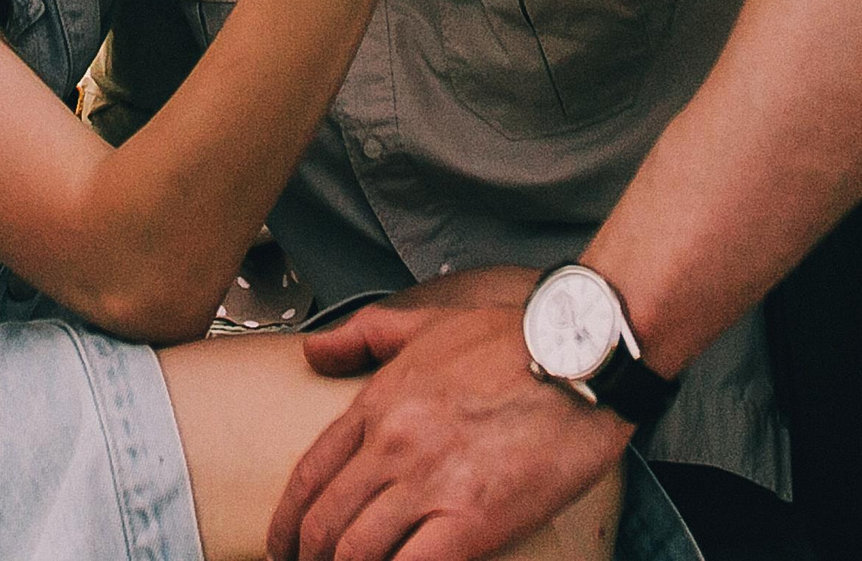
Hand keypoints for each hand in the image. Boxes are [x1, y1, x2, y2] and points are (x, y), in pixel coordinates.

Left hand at [267, 287, 629, 560]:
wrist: (576, 356)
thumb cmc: (509, 340)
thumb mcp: (424, 323)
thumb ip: (362, 335)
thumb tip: (313, 350)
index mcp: (378, 403)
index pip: (311, 474)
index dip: (288, 520)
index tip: (284, 545)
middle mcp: (393, 446)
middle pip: (326, 522)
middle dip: (310, 557)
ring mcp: (431, 483)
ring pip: (359, 552)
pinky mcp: (475, 520)